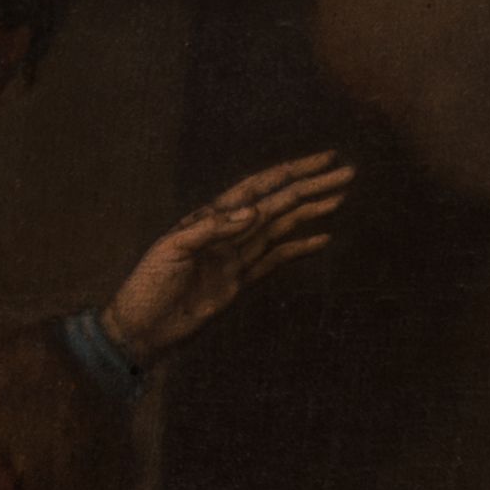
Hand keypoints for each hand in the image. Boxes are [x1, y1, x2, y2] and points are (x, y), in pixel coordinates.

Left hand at [100, 153, 351, 368]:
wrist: (142, 328)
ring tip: (340, 198)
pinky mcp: (240, 281)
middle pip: (279, 202)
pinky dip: (300, 248)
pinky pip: (275, 259)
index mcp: (212, 217)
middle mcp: (229, 230)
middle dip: (312, 186)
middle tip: (347, 174)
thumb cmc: (149, 286)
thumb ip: (212, 229)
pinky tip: (322, 238)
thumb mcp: (173, 251)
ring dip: (311, 211)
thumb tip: (254, 210)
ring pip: (282, 226)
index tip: (323, 160)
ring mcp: (236, 255)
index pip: (260, 186)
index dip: (292, 172)